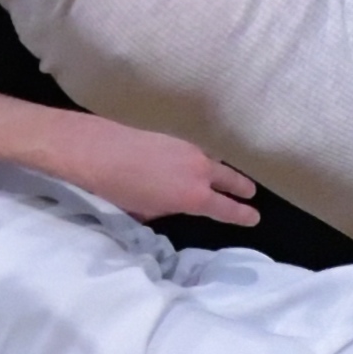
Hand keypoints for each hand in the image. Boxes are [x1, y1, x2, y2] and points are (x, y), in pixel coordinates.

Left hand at [81, 124, 261, 225]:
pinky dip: (202, 159)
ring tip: (223, 176)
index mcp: (193, 197)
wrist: (98, 150)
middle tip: (251, 192)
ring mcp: (188, 150)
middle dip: (241, 187)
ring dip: (221, 171)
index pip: (227, 209)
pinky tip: (191, 162)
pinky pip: (197, 151)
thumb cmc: (118, 190)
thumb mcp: (146, 211)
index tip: (254, 217)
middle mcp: (198, 171)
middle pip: (230, 179)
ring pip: (214, 161)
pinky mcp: (174, 137)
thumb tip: (171, 203)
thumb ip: (168, 208)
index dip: (242, 215)